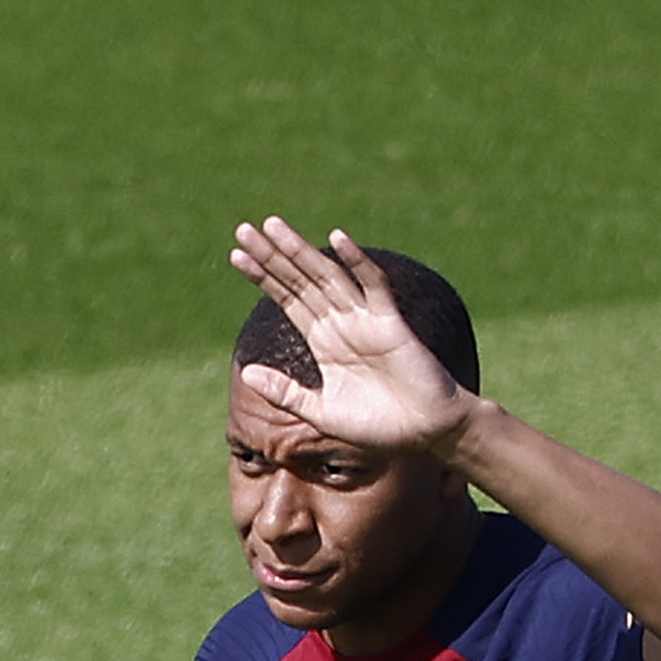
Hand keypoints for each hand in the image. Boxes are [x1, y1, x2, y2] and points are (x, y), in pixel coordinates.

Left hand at [230, 220, 478, 463]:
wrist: (425, 433)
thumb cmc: (377, 425)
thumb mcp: (320, 412)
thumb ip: (284, 392)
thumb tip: (245, 372)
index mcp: (323, 340)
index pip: (287, 298)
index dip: (263, 276)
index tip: (235, 255)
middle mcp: (340, 323)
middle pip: (300, 280)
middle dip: (272, 255)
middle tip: (244, 229)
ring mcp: (365, 318)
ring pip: (327, 276)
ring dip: (300, 251)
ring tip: (273, 227)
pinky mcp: (391, 323)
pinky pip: (373, 285)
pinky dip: (357, 262)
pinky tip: (338, 238)